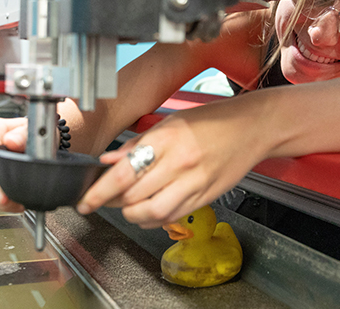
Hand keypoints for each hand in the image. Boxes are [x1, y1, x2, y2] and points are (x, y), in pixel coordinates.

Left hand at [76, 97, 272, 228]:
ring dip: (133, 214)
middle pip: (133, 196)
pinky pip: (173, 216)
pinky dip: (155, 219)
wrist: (254, 127)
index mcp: (167, 139)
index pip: (123, 173)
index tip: (85, 201)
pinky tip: (149, 210)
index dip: (98, 192)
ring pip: (152, 213)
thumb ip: (137, 144)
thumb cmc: (213, 120)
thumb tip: (108, 161)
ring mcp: (194, 183)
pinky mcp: (206, 197)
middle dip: (112, 202)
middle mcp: (180, 163)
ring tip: (127, 206)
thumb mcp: (170, 122)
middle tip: (104, 198)